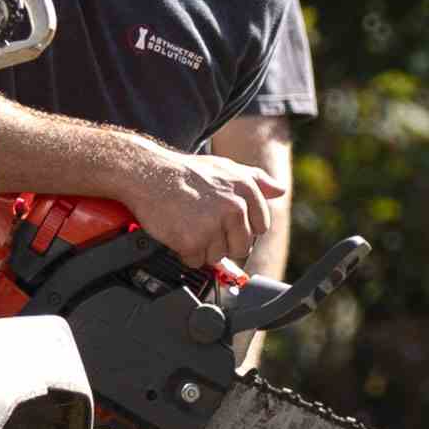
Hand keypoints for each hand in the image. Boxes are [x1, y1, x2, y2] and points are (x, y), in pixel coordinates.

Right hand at [134, 141, 284, 274]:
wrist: (148, 173)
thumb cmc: (185, 172)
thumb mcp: (225, 167)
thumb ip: (257, 179)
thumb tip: (279, 190)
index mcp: (246, 190)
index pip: (260, 227)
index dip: (241, 229)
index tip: (225, 223)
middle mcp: (234, 207)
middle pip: (241, 247)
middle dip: (223, 242)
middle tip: (203, 226)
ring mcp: (214, 224)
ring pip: (218, 256)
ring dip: (202, 248)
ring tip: (188, 225)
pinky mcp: (193, 240)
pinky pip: (196, 261)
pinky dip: (185, 253)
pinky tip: (177, 233)